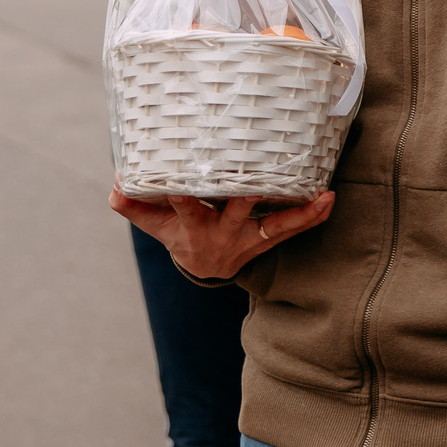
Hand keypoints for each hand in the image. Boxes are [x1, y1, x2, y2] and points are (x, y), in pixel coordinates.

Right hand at [110, 184, 335, 279]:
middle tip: (256, 178)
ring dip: (296, 210)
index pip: (186, 207)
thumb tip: (117, 183)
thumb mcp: (154, 225)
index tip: (180, 179)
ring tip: (317, 192)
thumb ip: (132, 205)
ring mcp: (250, 237)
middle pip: (235, 213)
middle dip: (244, 197)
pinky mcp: (270, 239)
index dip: (181, 195)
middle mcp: (224, 233)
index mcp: (194, 227)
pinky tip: (329, 199)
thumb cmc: (180, 235)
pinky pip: (295, 228)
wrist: (206, 268)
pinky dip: (313, 216)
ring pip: (274, 224)